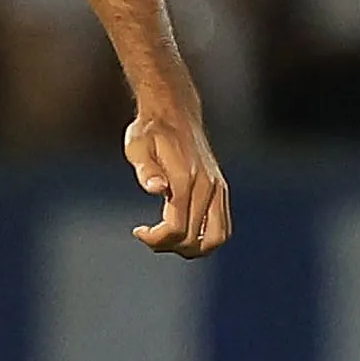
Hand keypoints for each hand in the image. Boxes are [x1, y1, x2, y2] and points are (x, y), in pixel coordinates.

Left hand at [125, 113, 229, 257]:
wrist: (174, 111)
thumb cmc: (149, 131)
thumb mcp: (137, 146)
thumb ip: (146, 170)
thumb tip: (156, 188)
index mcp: (185, 179)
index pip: (176, 229)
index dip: (155, 239)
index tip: (138, 231)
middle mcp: (207, 186)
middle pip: (194, 240)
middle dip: (168, 246)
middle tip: (149, 235)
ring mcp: (217, 188)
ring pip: (217, 238)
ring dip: (192, 248)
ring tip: (168, 239)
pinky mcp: (221, 188)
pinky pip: (222, 227)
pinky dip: (205, 238)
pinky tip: (183, 230)